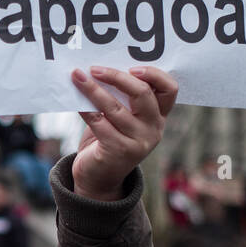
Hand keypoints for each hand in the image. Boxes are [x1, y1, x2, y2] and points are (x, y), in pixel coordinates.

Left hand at [70, 66, 177, 201]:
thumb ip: (122, 99)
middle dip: (117, 77)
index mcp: (158, 117)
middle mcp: (153, 129)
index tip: (133, 67)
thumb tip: (100, 69)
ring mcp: (137, 141)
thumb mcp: (122, 119)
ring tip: (77, 76)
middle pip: (142, 93)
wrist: (99, 179)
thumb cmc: (108, 141)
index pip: (169, 90)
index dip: (154, 75)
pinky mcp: (118, 150)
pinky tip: (75, 99)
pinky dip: (86, 108)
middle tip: (95, 68)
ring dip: (93, 89)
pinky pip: (99, 121)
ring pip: (115, 107)